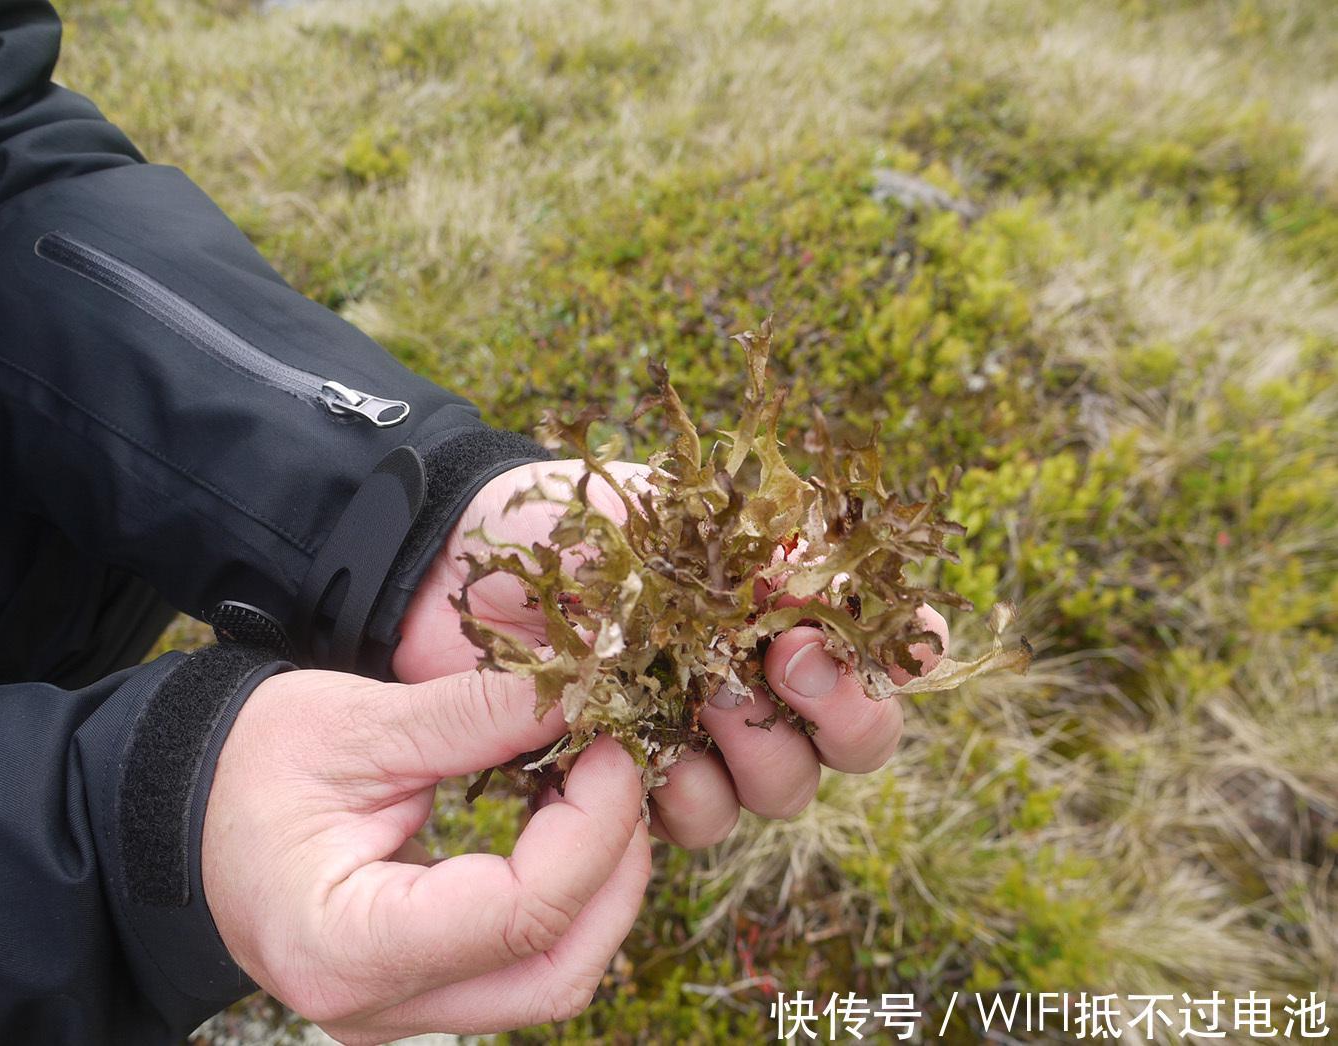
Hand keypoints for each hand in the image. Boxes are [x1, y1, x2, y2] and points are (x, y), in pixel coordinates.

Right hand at [202, 667, 650, 1043]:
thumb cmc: (251, 763)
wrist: (189, 807)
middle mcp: (373, 1008)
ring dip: (600, 888)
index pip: (519, 914)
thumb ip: (476, 717)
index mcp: (344, 947)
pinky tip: (568, 829)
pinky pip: (523, 967)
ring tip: (602, 794)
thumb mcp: (359, 725)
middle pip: (554, 970)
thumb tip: (583, 693)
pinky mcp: (419, 994)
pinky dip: (565, 900)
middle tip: (624, 769)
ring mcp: (399, 1013)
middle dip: (613, 866)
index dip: (592, 829)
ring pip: (550, 980)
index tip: (615, 747)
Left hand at [395, 461, 947, 848]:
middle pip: (857, 740)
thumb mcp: (664, 508)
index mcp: (788, 607)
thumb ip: (746, 540)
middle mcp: (766, 685)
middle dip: (838, 711)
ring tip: (701, 698)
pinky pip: (697, 820)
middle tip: (784, 663)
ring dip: (758, 754)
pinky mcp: (642, 783)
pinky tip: (644, 751)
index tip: (858, 633)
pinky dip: (682, 791)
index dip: (897, 654)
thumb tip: (825, 574)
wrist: (468, 560)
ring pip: (782, 790)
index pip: (888, 647)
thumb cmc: (577, 520)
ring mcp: (709, 742)